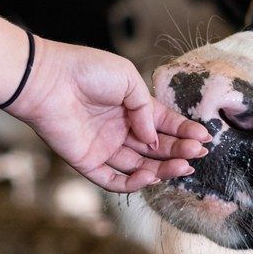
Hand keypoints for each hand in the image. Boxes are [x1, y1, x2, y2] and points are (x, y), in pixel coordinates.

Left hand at [6, 38, 210, 192]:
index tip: (205, 137)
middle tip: (198, 153)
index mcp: (130, 108)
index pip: (163, 124)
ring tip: (183, 165)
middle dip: (178, 151)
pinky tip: (152, 174)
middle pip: (155, 149)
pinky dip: (134, 182)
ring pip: (140, 167)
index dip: (184, 131)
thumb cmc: (86, 71)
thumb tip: (155, 138)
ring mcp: (104, 147)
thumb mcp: (128, 79)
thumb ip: (147, 109)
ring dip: (163, 169)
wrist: (48, 80)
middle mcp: (119, 130)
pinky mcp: (88, 162)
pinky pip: (114, 180)